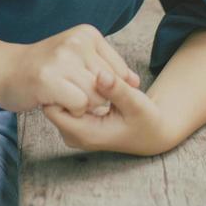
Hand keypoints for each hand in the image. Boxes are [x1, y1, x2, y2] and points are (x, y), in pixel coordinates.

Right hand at [0, 24, 141, 115]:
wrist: (3, 70)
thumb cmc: (44, 69)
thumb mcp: (78, 59)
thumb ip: (107, 68)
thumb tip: (136, 82)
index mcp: (87, 33)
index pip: (119, 72)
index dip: (107, 90)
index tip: (83, 87)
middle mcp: (77, 41)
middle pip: (109, 86)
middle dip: (95, 99)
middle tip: (69, 92)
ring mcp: (62, 58)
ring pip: (97, 97)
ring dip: (82, 106)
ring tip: (62, 95)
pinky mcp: (49, 78)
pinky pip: (80, 105)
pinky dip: (71, 111)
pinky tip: (55, 101)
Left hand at [40, 70, 173, 155]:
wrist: (153, 133)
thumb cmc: (147, 120)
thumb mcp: (137, 104)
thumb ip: (117, 90)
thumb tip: (100, 74)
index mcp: (86, 134)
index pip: (53, 108)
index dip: (61, 88)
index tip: (78, 72)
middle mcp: (75, 135)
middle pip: (53, 103)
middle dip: (65, 85)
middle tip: (83, 69)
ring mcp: (74, 130)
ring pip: (59, 101)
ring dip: (71, 86)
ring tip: (91, 77)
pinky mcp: (77, 122)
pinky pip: (66, 102)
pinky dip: (76, 90)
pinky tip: (92, 82)